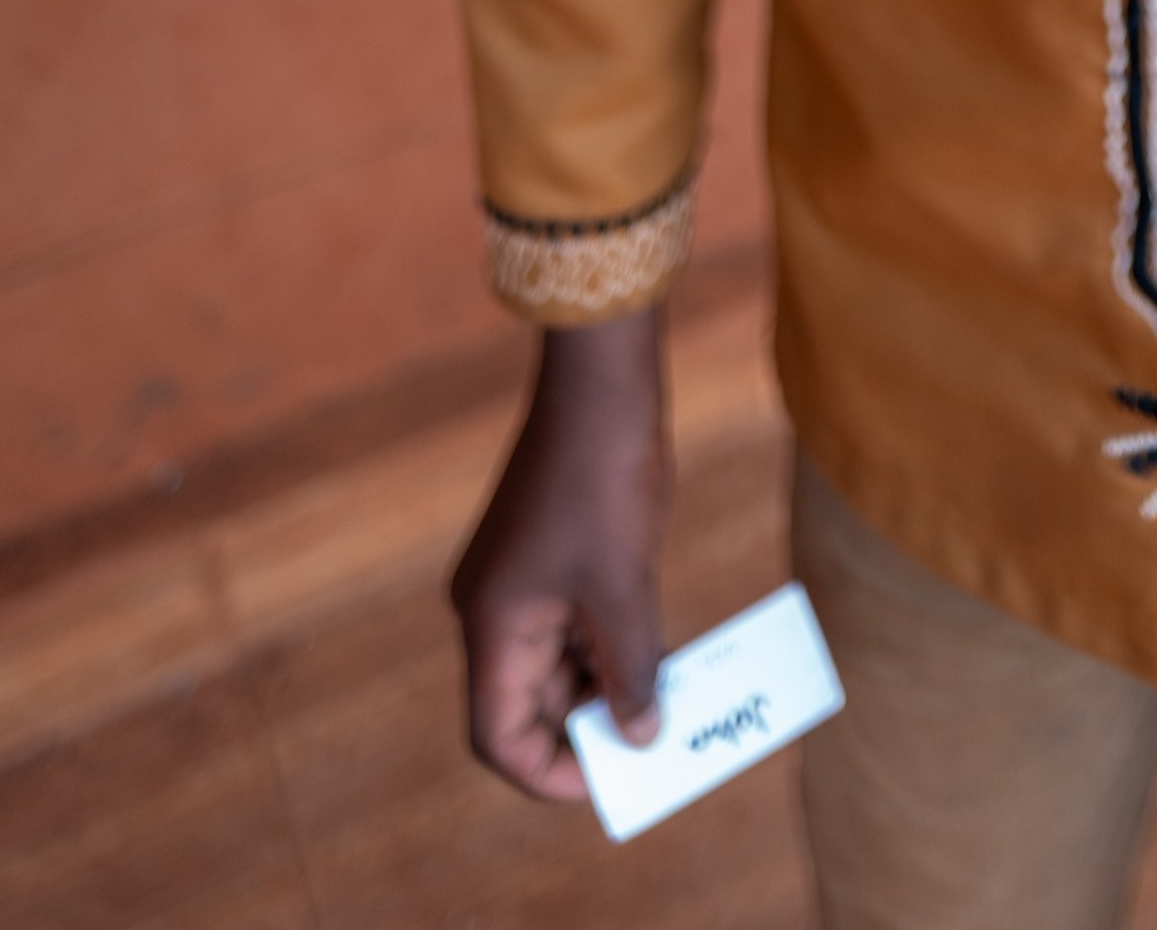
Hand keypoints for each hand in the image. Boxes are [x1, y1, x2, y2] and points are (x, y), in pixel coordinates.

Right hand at [450, 305, 669, 799]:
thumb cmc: (604, 476)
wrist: (603, 376)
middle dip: (585, 730)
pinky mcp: (551, 554)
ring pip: (554, 665)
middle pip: (525, 704)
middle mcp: (494, 608)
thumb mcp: (625, 587)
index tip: (610, 780)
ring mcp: (521, 580)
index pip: (498, 734)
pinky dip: (609, 647)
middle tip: (651, 744)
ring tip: (665, 704)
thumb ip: (631, 668)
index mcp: (490, 622)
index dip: (549, 772)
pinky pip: (572, 624)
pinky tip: (658, 655)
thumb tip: (641, 735)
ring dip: (603, 687)